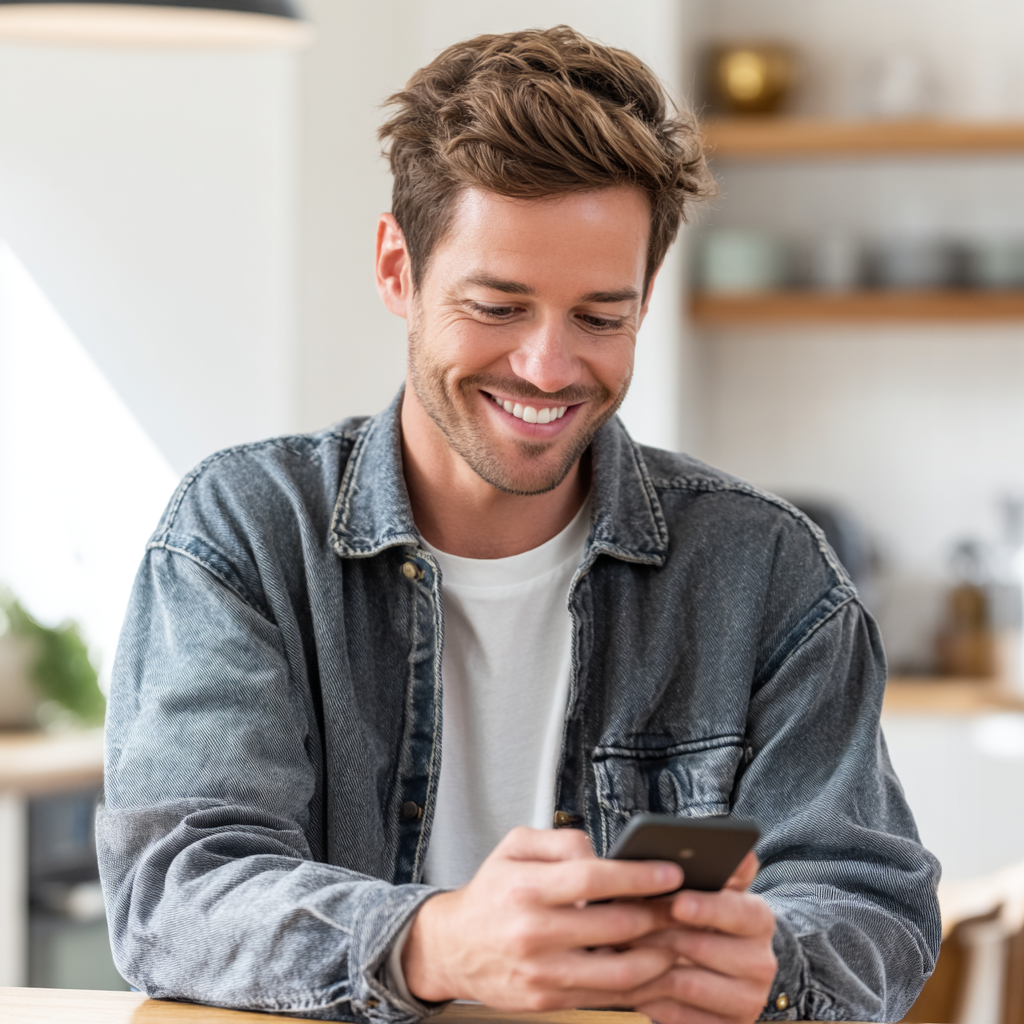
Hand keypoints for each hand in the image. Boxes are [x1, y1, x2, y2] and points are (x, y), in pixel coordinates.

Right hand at [401, 826, 683, 1009]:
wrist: (454, 947)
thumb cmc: (492, 892)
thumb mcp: (514, 846)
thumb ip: (561, 840)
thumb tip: (603, 851)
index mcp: (525, 888)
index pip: (593, 878)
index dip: (638, 875)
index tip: (671, 872)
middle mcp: (533, 932)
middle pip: (614, 926)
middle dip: (658, 915)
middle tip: (684, 904)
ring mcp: (542, 972)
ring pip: (618, 970)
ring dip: (657, 955)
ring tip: (675, 938)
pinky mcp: (549, 1000)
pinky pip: (606, 996)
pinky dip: (638, 983)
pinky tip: (652, 966)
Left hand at [620, 853, 777, 1023]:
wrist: (725, 970)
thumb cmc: (703, 917)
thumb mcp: (712, 888)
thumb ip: (714, 867)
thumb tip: (718, 843)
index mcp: (758, 918)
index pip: (738, 910)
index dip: (707, 907)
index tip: (677, 903)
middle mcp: (761, 961)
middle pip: (702, 947)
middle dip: (656, 933)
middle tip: (617, 922)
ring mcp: (748, 999)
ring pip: (685, 983)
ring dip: (644, 965)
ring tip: (611, 948)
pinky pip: (679, 1014)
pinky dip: (648, 997)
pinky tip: (625, 980)